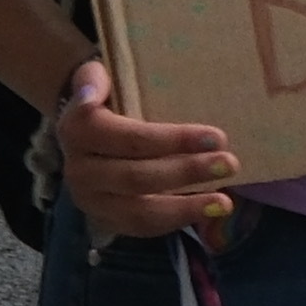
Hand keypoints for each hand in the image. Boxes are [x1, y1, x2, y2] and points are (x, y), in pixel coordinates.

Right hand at [53, 57, 240, 243]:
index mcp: (76, 132)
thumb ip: (92, 78)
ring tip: (225, 202)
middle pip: (137, 177)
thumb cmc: (99, 99)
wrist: (77, 133)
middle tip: (229, 163)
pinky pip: (143, 228)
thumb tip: (91, 94)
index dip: (172, 140)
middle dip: (187, 172)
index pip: (129, 138)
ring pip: (141, 212)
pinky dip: (177, 221)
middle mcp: (79, 172)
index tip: (215, 136)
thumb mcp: (92, 78)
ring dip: (186, 208)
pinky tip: (208, 212)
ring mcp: (91, 202)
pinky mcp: (106, 221)